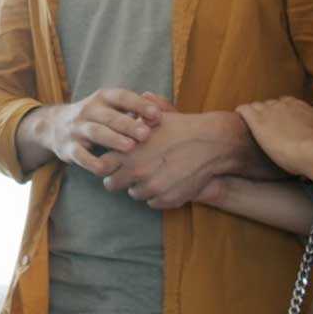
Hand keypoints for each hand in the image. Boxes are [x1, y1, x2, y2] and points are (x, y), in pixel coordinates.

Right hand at [16, 87, 163, 174]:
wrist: (54, 125)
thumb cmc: (98, 117)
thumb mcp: (112, 107)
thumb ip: (137, 109)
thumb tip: (164, 112)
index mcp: (103, 97)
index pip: (122, 97)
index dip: (139, 104)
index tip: (157, 114)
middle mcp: (88, 110)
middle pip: (109, 116)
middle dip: (128, 124)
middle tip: (146, 134)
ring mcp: (76, 128)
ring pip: (95, 132)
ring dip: (112, 139)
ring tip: (130, 147)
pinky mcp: (68, 148)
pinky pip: (80, 155)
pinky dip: (92, 162)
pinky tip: (106, 169)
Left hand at [102, 111, 251, 209]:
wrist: (211, 143)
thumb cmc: (182, 127)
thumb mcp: (155, 117)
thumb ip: (135, 117)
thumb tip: (125, 111)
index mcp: (129, 152)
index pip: (102, 165)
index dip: (107, 163)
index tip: (113, 161)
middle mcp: (138, 172)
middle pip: (112, 185)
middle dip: (119, 178)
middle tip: (129, 171)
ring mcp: (153, 188)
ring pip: (134, 194)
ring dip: (139, 186)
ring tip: (151, 173)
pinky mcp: (168, 199)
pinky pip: (153, 202)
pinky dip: (156, 194)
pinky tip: (165, 180)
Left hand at [235, 98, 312, 175]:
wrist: (312, 149)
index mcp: (298, 105)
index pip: (285, 103)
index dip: (281, 113)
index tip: (281, 123)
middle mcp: (283, 104)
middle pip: (270, 104)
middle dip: (268, 114)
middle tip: (269, 128)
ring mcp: (268, 111)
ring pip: (256, 106)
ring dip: (255, 115)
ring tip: (254, 127)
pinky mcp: (257, 120)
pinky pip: (243, 109)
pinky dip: (241, 112)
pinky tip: (239, 118)